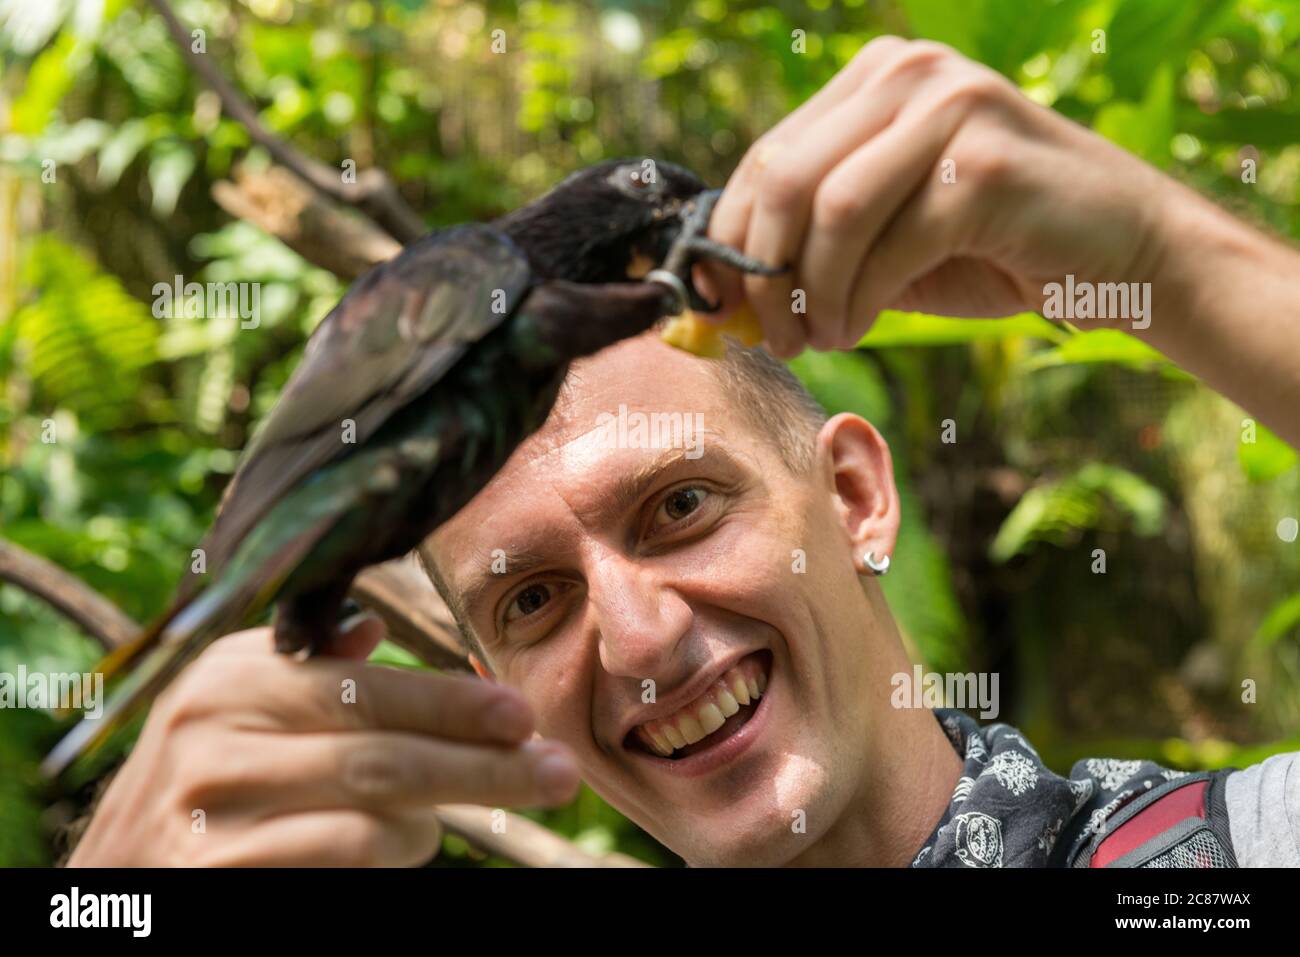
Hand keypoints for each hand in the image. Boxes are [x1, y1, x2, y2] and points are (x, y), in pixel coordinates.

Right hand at [67, 618, 579, 865]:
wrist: (109, 884)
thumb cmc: (194, 789)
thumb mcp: (232, 711)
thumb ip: (304, 668)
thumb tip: (373, 625)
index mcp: (231, 675)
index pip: (368, 686)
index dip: (454, 703)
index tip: (522, 716)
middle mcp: (212, 731)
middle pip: (385, 752)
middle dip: (486, 765)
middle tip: (558, 774)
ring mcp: (208, 807)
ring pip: (374, 813)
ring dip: (435, 821)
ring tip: (449, 824)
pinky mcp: (212, 872)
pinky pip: (344, 859)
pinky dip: (392, 856)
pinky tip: (405, 848)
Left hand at [701, 36, 1176, 356]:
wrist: (1123, 254)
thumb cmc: (994, 248)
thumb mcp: (885, 240)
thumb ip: (814, 247)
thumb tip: (724, 291)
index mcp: (876, 78)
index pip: (769, 155)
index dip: (730, 238)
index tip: (720, 303)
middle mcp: (909, 74)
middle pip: (786, 176)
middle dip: (760, 271)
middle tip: (766, 335)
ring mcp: (950, 108)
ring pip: (830, 210)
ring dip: (808, 293)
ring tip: (817, 338)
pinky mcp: (983, 164)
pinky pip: (886, 245)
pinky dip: (854, 302)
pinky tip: (855, 329)